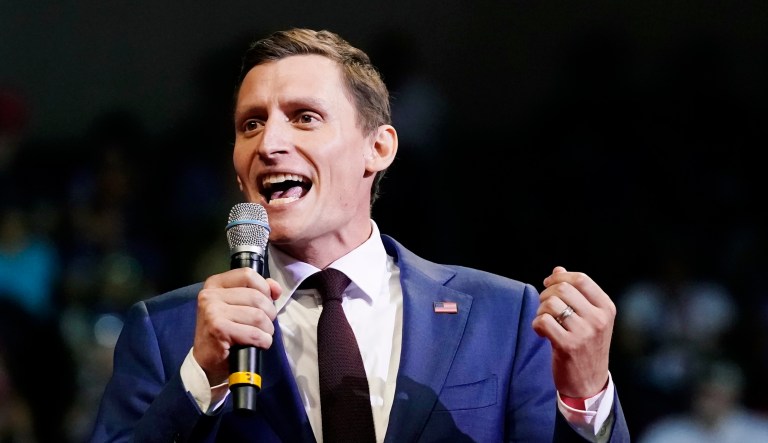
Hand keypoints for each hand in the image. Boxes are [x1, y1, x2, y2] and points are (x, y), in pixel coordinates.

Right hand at [192, 267, 281, 384]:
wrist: (206, 360)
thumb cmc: (224, 331)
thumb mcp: (236, 305)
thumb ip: (257, 291)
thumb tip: (276, 288)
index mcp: (215, 284)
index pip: (248, 275)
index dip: (264, 288)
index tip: (267, 301)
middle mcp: (210, 295)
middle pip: (256, 297)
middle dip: (269, 314)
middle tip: (264, 325)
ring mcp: (213, 312)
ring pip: (258, 316)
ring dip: (267, 329)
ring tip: (261, 335)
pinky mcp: (219, 330)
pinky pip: (254, 333)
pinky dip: (263, 341)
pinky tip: (259, 344)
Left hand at [531, 266, 615, 397]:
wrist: (589, 382)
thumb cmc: (586, 346)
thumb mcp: (589, 318)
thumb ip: (576, 293)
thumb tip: (558, 269)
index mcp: (606, 308)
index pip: (581, 279)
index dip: (560, 278)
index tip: (548, 284)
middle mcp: (598, 319)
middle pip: (563, 288)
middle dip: (546, 293)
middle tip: (544, 306)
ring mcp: (584, 333)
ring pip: (551, 304)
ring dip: (541, 310)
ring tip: (545, 321)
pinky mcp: (568, 346)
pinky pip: (543, 321)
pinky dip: (537, 324)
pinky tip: (542, 332)